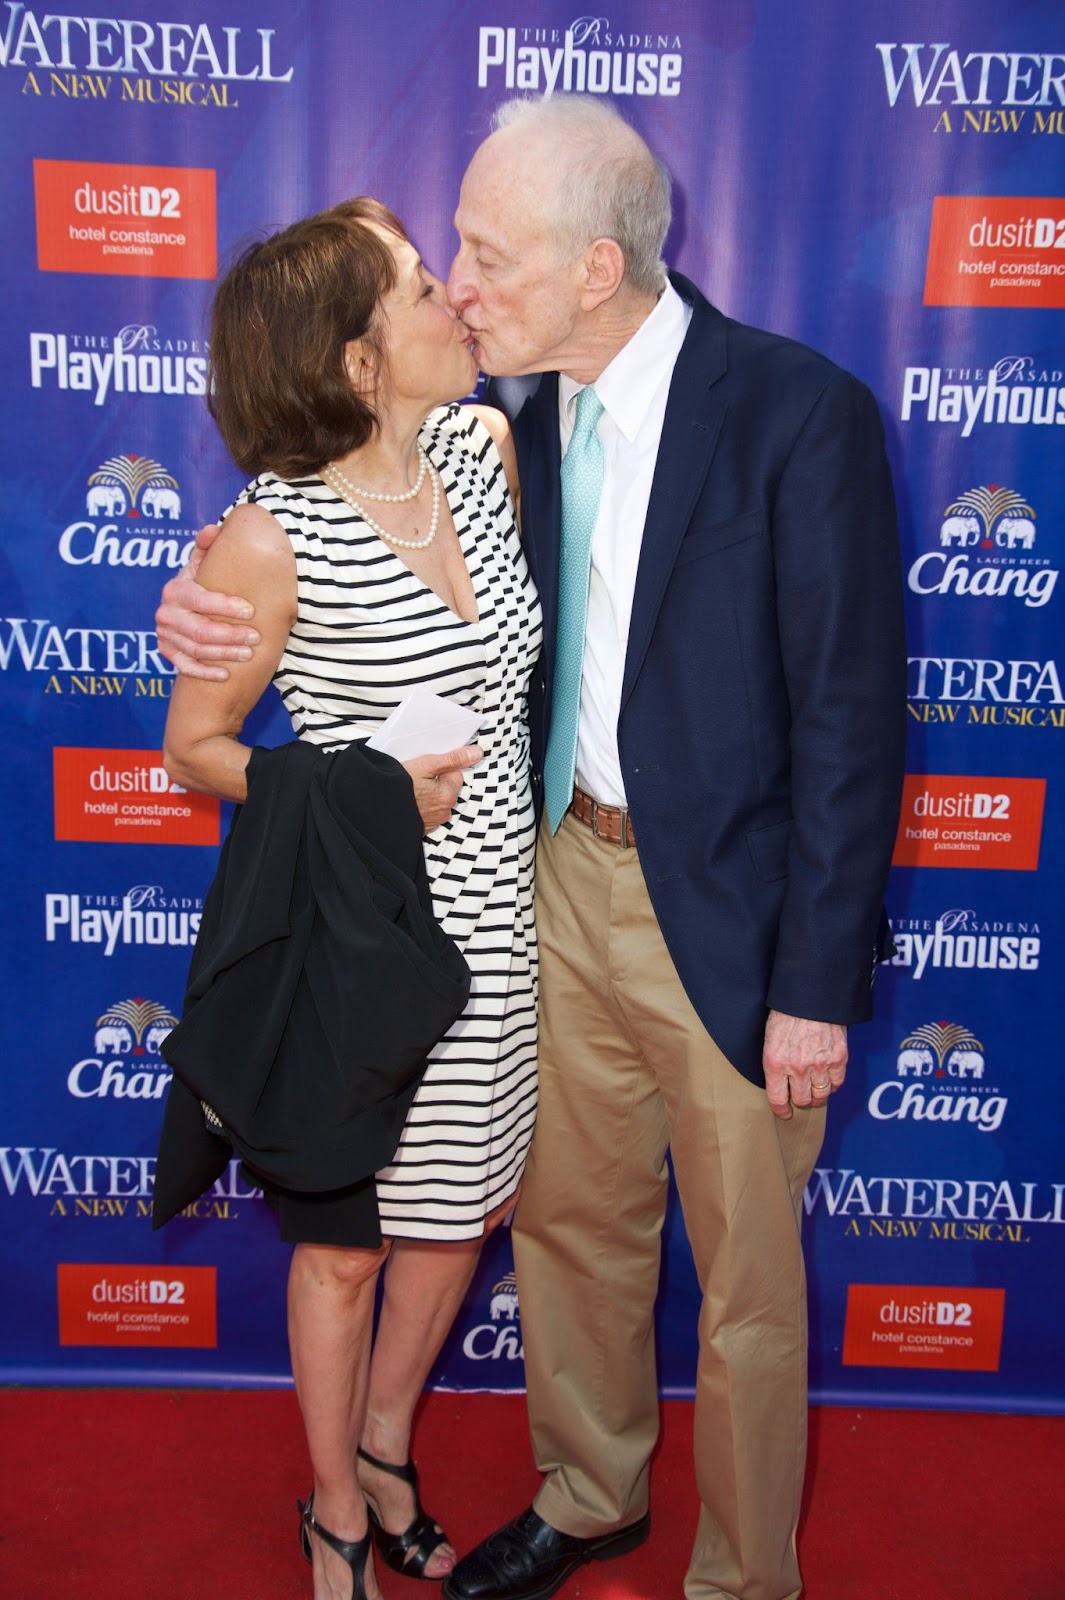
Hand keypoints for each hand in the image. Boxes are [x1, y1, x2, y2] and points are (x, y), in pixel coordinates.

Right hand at [155, 524, 259, 680]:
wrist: (188, 605)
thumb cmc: (204, 581)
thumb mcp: (205, 562)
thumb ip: (209, 547)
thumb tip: (213, 530)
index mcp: (175, 589)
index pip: (200, 599)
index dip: (225, 606)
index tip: (250, 610)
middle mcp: (165, 612)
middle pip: (199, 630)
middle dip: (229, 635)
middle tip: (256, 638)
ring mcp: (164, 634)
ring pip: (195, 650)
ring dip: (223, 654)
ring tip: (249, 654)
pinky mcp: (166, 651)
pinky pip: (184, 667)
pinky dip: (204, 672)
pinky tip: (225, 675)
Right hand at [403, 746, 482, 831]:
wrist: (374, 804)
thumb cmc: (398, 785)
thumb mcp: (426, 765)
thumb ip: (453, 759)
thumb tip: (477, 753)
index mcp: (448, 795)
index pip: (456, 775)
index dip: (442, 768)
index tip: (428, 768)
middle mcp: (443, 812)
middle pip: (447, 788)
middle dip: (436, 782)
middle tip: (416, 777)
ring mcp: (432, 822)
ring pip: (437, 800)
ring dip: (428, 794)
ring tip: (410, 789)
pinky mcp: (422, 828)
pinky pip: (427, 812)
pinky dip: (420, 806)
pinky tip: (408, 800)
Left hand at [763, 1010, 846, 1119]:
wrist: (811, 996)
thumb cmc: (787, 1012)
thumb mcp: (769, 1037)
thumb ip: (775, 1061)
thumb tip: (779, 1080)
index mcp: (775, 1063)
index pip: (777, 1099)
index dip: (781, 1110)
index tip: (784, 1113)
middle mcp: (797, 1068)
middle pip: (801, 1100)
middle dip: (800, 1100)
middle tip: (800, 1095)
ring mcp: (819, 1065)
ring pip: (820, 1096)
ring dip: (817, 1095)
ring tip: (814, 1089)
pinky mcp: (838, 1059)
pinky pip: (837, 1083)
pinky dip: (832, 1084)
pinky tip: (828, 1078)